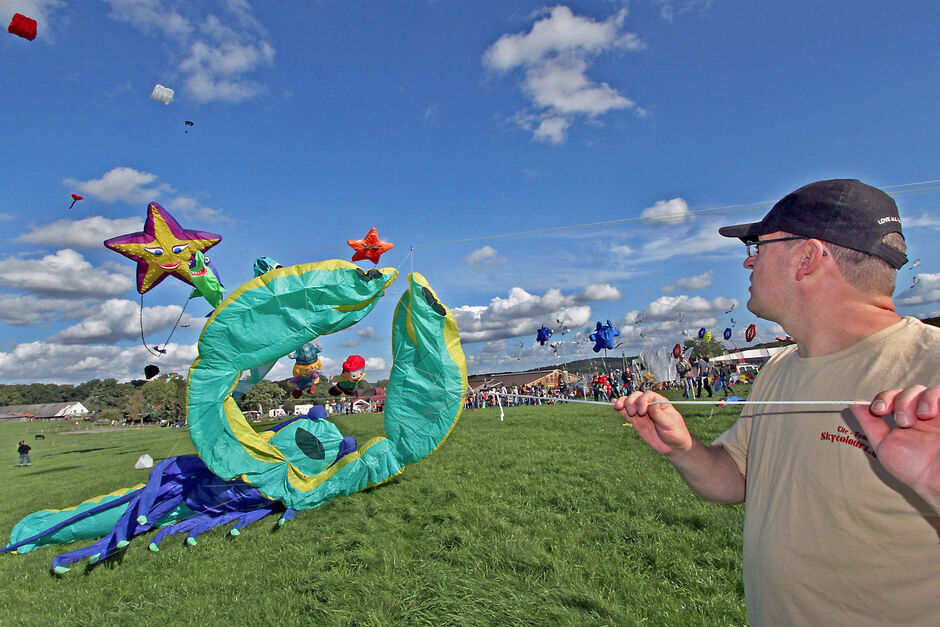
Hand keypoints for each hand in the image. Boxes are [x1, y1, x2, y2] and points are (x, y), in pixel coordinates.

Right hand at [613, 391, 692, 455]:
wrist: (673, 446)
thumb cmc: (676, 433)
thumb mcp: (670, 424)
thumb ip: (659, 415)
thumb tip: (651, 405)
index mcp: (660, 403)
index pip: (648, 395)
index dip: (643, 401)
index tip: (642, 411)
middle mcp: (649, 405)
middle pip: (637, 397)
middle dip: (631, 402)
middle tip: (632, 413)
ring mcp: (642, 413)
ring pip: (630, 403)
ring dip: (623, 403)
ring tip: (618, 407)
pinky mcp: (636, 421)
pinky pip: (626, 413)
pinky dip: (620, 409)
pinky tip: (614, 406)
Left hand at [850, 385, 939, 512]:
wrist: (937, 480)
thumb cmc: (914, 468)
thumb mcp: (885, 444)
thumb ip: (870, 423)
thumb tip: (855, 403)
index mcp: (907, 421)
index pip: (892, 398)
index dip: (883, 398)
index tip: (878, 410)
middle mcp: (922, 415)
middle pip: (906, 391)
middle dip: (898, 401)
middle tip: (902, 422)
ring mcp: (937, 413)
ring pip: (921, 390)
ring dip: (911, 401)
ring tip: (914, 420)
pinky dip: (930, 397)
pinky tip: (927, 413)